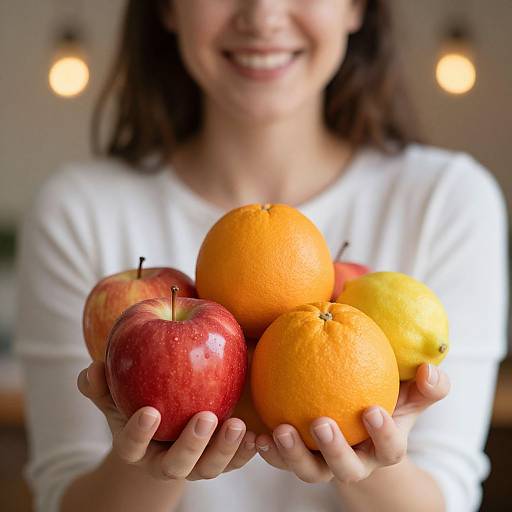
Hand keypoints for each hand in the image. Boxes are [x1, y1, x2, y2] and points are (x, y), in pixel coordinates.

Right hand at [78, 361, 256, 480]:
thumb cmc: (136, 403)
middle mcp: (165, 462)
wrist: (162, 427)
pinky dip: (247, 451)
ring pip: (209, 467)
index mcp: (136, 448)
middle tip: (205, 417)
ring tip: (238, 425)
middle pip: (176, 465)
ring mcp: (194, 464)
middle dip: (191, 444)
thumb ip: (102, 385)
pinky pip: (234, 461)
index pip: (131, 447)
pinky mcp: (218, 458)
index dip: (138, 433)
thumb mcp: (116, 394)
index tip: (150, 411)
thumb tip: (91, 370)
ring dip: (224, 449)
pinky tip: (259, 435)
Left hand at [254, 363, 449, 483]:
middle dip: (335, 450)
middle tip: (321, 423)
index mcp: (383, 449)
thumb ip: (427, 385)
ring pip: (309, 471)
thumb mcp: (408, 394)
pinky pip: (281, 460)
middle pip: (347, 469)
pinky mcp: (297, 458)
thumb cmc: (385, 401)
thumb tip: (431, 369)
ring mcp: (324, 464)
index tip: (372, 410)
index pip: (390, 449)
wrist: (357, 425)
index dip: (383, 435)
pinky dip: (268, 450)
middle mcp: (354, 462)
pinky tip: (255, 432)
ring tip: (281, 429)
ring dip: (294, 454)